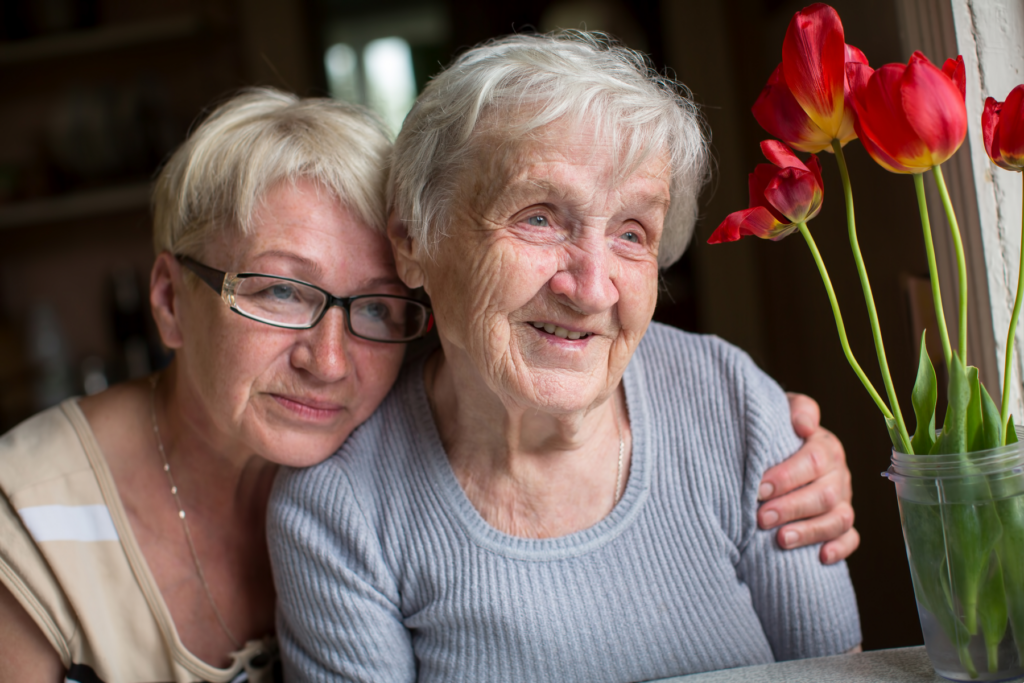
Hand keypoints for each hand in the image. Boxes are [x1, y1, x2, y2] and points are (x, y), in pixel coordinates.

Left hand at [758, 393, 858, 564]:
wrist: (777, 445)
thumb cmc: (775, 430)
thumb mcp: (782, 410)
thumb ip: (796, 410)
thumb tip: (804, 425)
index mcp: (825, 446)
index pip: (813, 461)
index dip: (786, 477)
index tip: (758, 488)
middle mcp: (839, 473)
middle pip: (825, 494)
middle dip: (791, 507)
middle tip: (761, 518)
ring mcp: (843, 500)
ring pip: (839, 519)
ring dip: (810, 531)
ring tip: (781, 540)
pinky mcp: (843, 523)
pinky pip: (850, 538)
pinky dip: (839, 549)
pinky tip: (820, 558)